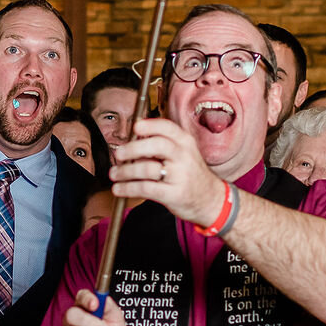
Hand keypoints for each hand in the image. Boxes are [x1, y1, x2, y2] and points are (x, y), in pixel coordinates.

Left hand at [109, 117, 225, 227]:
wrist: (210, 200)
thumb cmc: (190, 174)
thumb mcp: (183, 154)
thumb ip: (160, 146)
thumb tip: (130, 141)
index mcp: (185, 142)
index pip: (167, 127)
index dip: (149, 125)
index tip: (135, 127)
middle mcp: (184, 156)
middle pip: (156, 145)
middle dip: (133, 148)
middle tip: (119, 154)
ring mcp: (180, 175)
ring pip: (147, 168)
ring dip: (125, 171)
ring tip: (115, 174)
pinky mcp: (174, 194)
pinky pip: (145, 188)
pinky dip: (128, 188)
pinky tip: (119, 188)